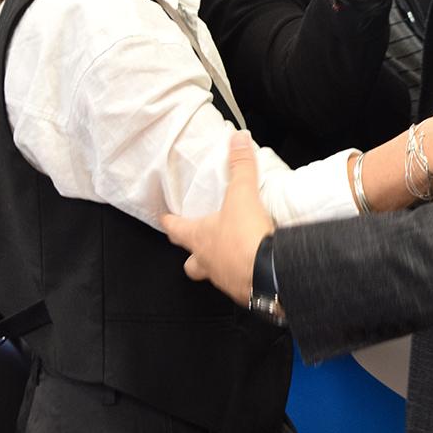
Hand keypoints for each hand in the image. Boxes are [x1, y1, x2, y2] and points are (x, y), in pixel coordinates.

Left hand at [161, 131, 271, 300]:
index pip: (176, 229)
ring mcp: (224, 279)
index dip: (169, 222)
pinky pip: (239, 285)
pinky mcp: (245, 291)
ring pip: (213, 275)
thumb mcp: (242, 194)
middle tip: (199, 245)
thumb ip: (240, 166)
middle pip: (190, 263)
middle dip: (192, 255)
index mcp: (201, 237)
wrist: (269, 272)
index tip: (163, 219)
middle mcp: (208, 262)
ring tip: (232, 256)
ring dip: (219, 266)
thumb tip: (238, 141)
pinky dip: (244, 277)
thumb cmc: (246, 239)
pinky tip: (254, 269)